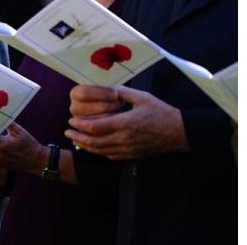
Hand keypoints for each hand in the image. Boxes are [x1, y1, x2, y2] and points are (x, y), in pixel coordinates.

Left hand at [65, 86, 187, 159]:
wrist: (179, 132)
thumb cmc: (161, 112)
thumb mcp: (142, 97)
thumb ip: (122, 93)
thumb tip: (108, 90)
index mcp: (125, 123)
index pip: (96, 127)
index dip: (81, 125)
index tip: (71, 121)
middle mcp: (125, 139)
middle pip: (94, 142)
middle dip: (78, 137)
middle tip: (67, 132)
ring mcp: (128, 149)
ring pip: (101, 151)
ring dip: (85, 146)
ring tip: (75, 140)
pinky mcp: (132, 155)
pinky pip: (111, 156)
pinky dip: (98, 152)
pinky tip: (92, 147)